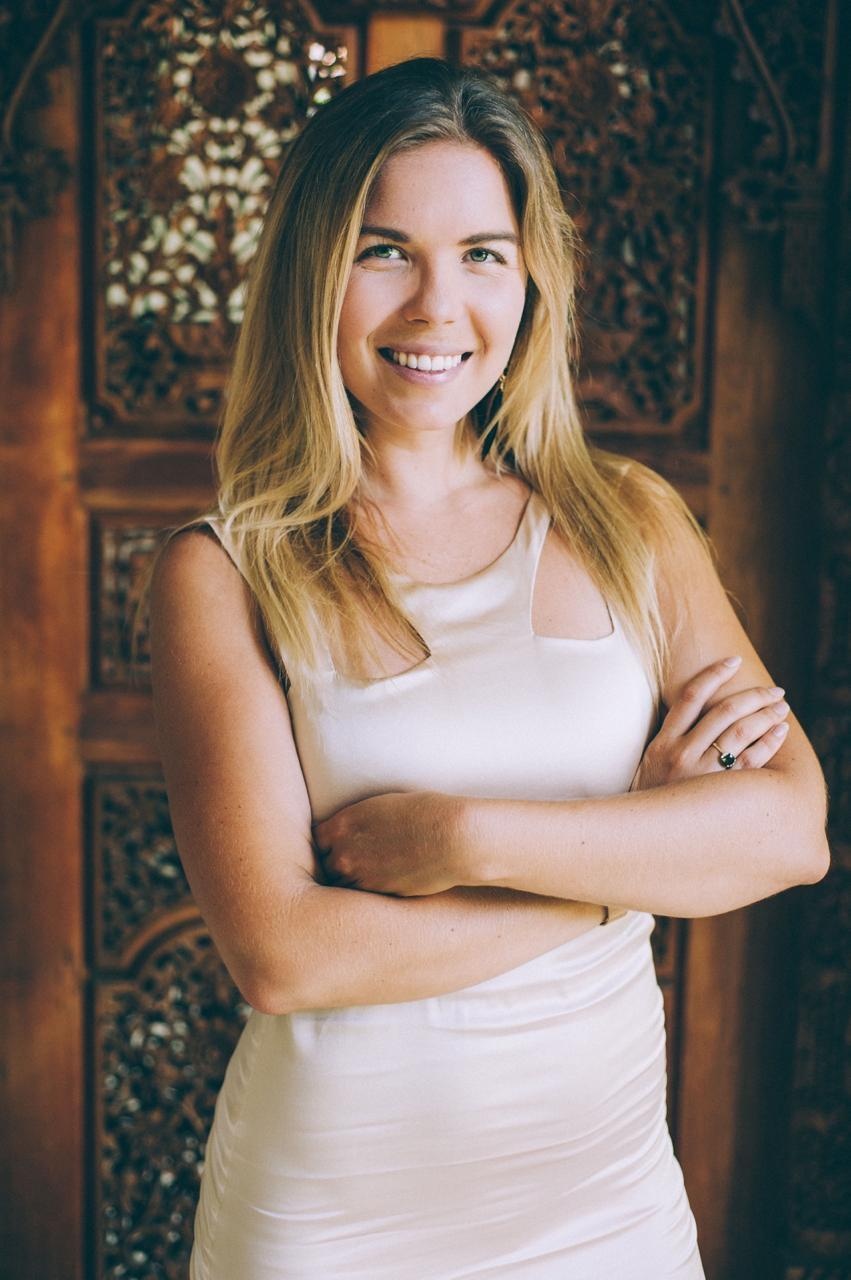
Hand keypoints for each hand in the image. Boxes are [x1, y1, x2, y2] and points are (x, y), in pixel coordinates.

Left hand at [313, 791, 467, 896]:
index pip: (317, 840)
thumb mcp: (382, 806)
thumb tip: (351, 832)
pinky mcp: (379, 894)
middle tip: (353, 863)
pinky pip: (363, 897)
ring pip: (341, 886)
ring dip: (351, 882)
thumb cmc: (425, 813)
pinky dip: (368, 893)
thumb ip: (358, 822)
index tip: (336, 845)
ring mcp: (360, 877)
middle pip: (326, 866)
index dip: (328, 843)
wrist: (452, 837)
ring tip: (366, 877)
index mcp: (343, 824)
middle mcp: (345, 853)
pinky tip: (382, 884)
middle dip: (337, 865)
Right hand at [632, 657, 789, 790]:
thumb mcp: (650, 764)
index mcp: (662, 743)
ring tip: (781, 708)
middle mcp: (681, 755)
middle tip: (775, 691)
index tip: (734, 660)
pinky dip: (769, 743)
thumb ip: (670, 739)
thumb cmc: (651, 799)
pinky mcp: (719, 795)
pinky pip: (751, 762)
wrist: (643, 839)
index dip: (714, 674)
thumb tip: (696, 711)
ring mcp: (701, 776)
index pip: (690, 697)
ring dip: (766, 715)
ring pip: (740, 733)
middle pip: (723, 713)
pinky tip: (779, 732)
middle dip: (754, 696)